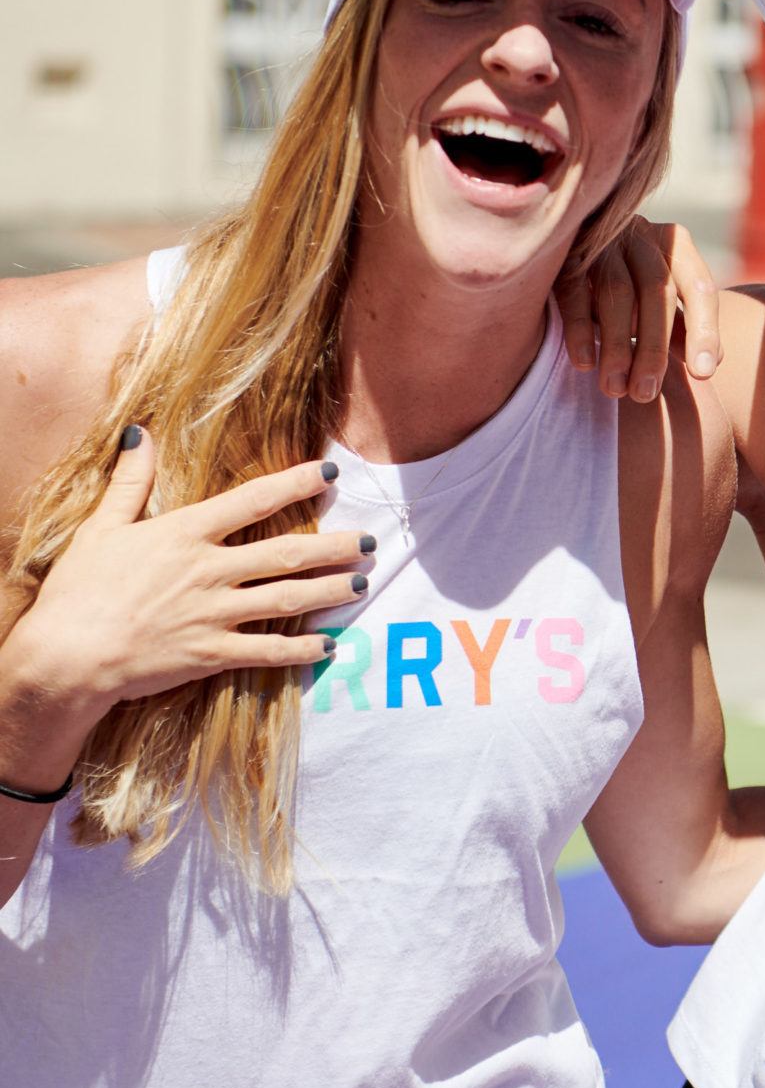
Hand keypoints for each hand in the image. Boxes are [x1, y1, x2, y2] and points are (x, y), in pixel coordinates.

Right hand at [11, 429, 372, 720]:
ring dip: (329, 590)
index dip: (296, 485)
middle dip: (334, 546)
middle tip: (371, 541)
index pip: (253, 500)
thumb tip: (138, 432)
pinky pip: (267, 652)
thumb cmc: (80, 589)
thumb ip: (130, 481)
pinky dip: (301, 650)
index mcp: (185, 533)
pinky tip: (329, 644)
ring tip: (362, 583)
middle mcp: (209, 570)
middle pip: (286, 553)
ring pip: (287, 599)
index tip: (331, 476)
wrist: (69, 653)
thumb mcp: (102, 526)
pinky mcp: (212, 655)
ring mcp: (214, 614)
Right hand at [555, 219, 720, 403]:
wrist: (560, 240)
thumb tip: (709, 364)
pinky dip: (580, 329)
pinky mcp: (563, 254)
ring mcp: (601, 241)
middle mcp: (641, 236)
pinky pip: (574, 291)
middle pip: (656, 290)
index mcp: (674, 245)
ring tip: (615, 389)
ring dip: (618, 346)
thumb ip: (682, 326)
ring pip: (616, 292)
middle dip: (653, 347)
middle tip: (645, 393)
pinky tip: (585, 364)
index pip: (699, 287)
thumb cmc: (624, 283)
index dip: (703, 331)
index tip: (702, 374)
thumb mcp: (657, 301)